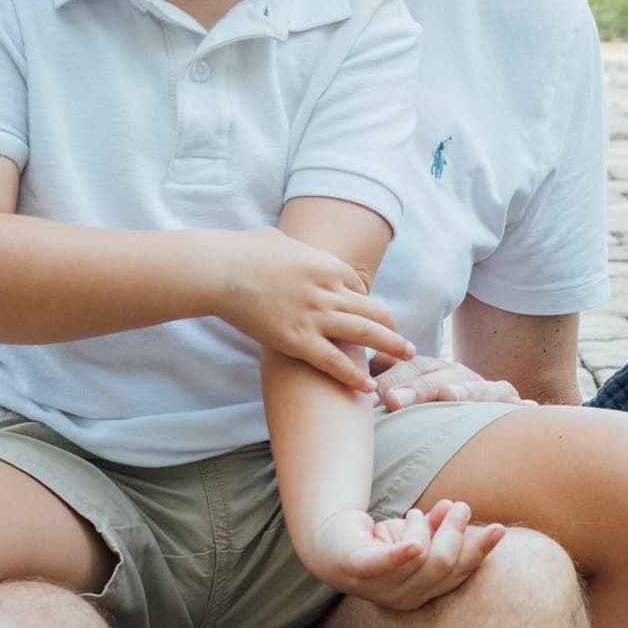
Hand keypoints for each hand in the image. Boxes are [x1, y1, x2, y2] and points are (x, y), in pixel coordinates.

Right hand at [207, 227, 413, 391]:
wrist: (220, 270)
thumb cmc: (241, 251)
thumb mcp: (276, 240)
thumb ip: (290, 248)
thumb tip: (283, 244)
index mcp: (328, 265)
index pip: (358, 287)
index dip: (365, 303)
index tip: (368, 315)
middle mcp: (329, 291)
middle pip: (372, 310)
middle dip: (391, 326)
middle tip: (405, 341)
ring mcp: (315, 316)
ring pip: (364, 334)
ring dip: (390, 346)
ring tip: (408, 356)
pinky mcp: (297, 340)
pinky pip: (334, 361)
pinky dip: (353, 375)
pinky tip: (368, 387)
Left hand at [306, 504, 504, 610]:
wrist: (330, 544)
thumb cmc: (381, 544)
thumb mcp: (417, 536)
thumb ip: (440, 529)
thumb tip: (460, 510)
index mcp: (423, 594)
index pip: (458, 573)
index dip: (479, 551)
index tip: (499, 528)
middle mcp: (403, 598)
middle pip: (443, 563)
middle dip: (455, 532)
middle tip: (458, 506)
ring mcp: (378, 587)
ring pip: (421, 555)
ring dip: (424, 526)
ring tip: (415, 513)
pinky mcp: (356, 569)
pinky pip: (383, 564)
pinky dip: (400, 554)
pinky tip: (413, 545)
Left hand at [369, 351, 527, 410]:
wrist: (473, 403)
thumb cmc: (429, 402)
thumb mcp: (403, 389)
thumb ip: (379, 381)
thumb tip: (344, 375)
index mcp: (427, 368)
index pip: (406, 369)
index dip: (388, 380)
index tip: (369, 396)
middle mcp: (454, 372)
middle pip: (433, 376)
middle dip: (414, 387)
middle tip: (392, 401)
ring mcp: (481, 385)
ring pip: (471, 385)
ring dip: (461, 391)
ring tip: (449, 396)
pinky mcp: (506, 399)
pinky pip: (508, 399)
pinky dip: (513, 402)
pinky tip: (522, 405)